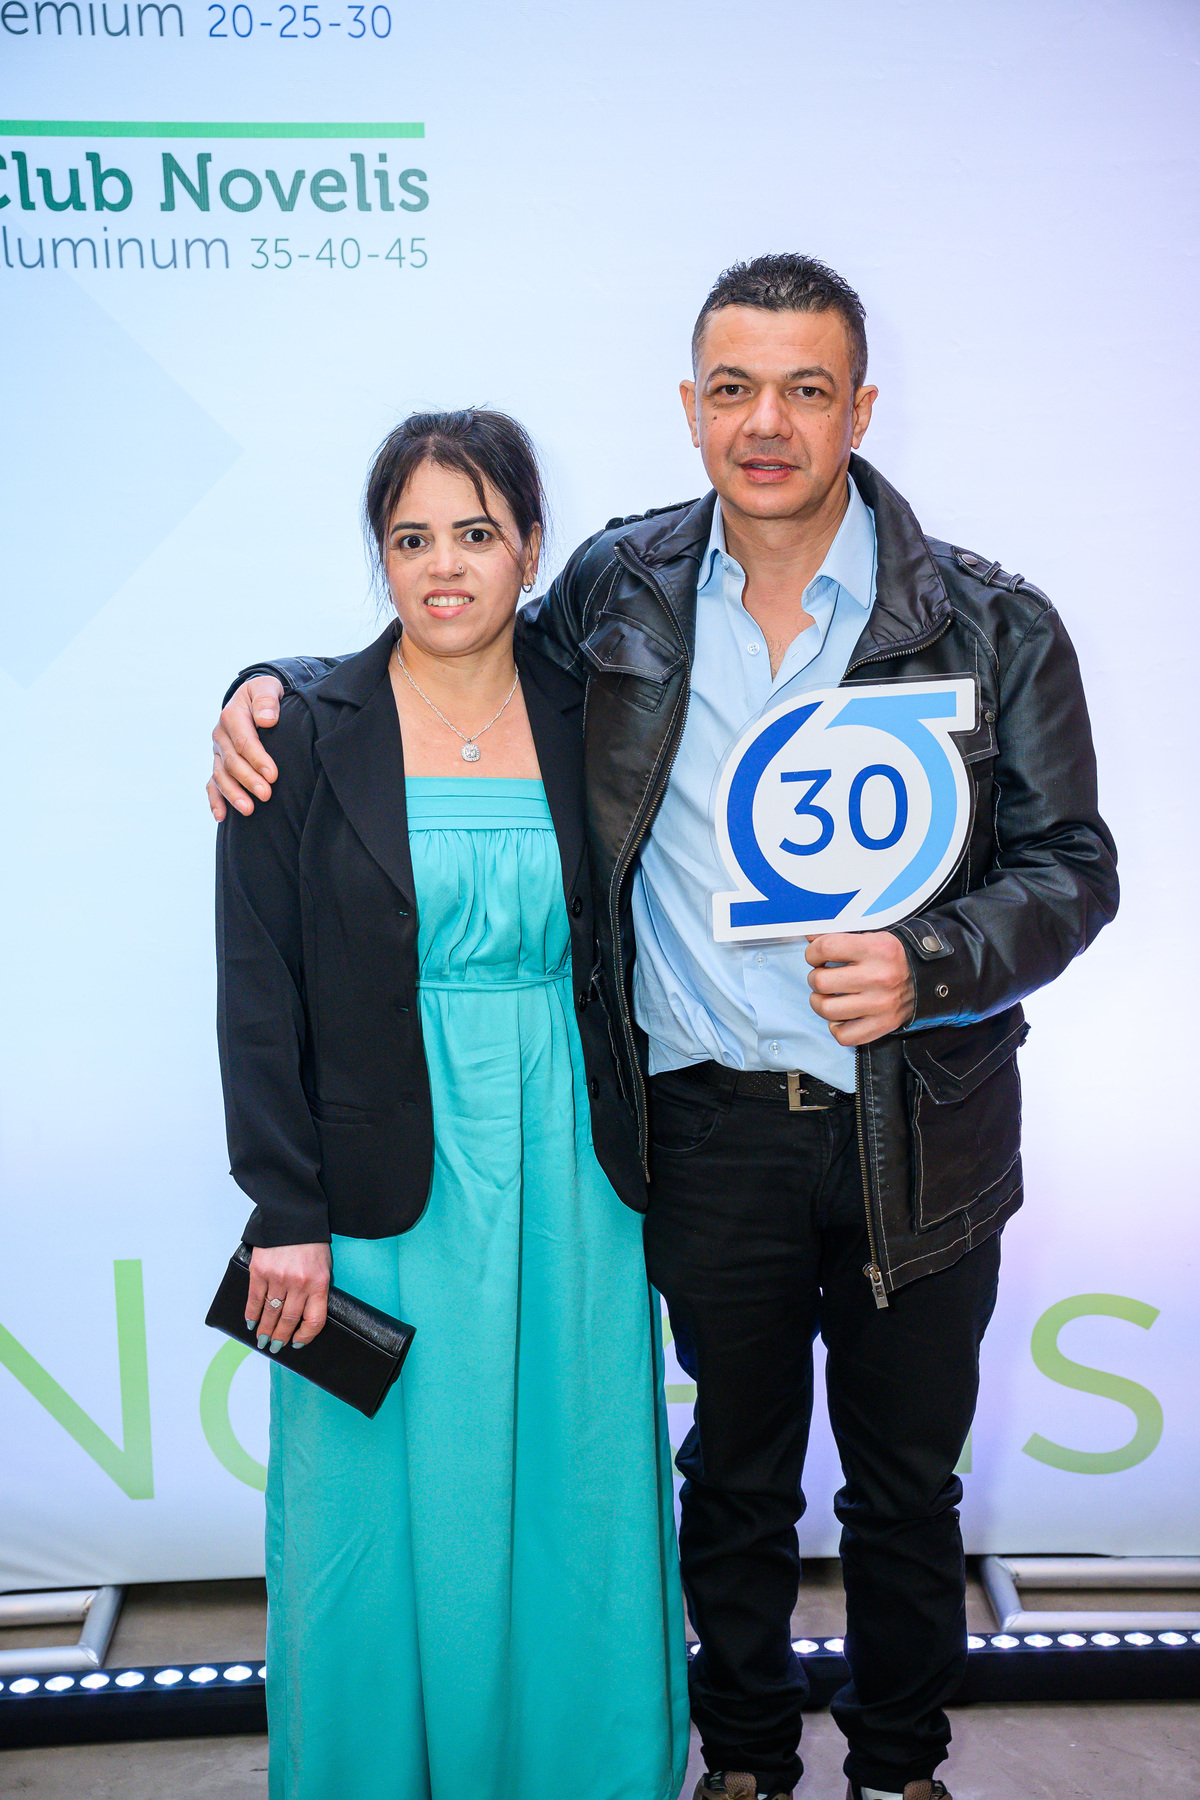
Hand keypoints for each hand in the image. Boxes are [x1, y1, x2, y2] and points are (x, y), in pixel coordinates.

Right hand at [207, 676, 284, 820]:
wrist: (253, 699)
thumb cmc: (264, 695)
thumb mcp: (267, 687)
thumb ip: (267, 700)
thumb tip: (267, 720)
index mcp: (232, 715)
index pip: (244, 741)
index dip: (258, 759)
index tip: (273, 776)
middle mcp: (220, 735)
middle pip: (232, 762)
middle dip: (248, 780)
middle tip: (266, 795)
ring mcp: (218, 752)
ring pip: (221, 776)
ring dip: (233, 794)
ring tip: (248, 810)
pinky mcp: (219, 763)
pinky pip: (212, 783)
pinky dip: (215, 800)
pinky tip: (221, 816)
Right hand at [246, 1242, 330, 1351]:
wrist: (293, 1216)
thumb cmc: (311, 1243)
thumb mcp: (323, 1266)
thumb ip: (316, 1290)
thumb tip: (304, 1316)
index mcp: (318, 1282)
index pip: (314, 1319)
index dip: (306, 1336)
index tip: (298, 1343)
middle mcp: (298, 1283)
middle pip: (289, 1320)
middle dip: (281, 1337)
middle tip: (275, 1346)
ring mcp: (278, 1277)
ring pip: (271, 1312)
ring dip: (265, 1329)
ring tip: (262, 1340)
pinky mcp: (260, 1271)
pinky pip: (255, 1298)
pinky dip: (252, 1313)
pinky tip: (251, 1322)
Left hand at [806, 931, 914, 1046]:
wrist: (930, 978)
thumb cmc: (895, 957)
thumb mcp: (873, 937)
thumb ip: (841, 936)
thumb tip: (810, 937)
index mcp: (876, 949)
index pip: (826, 948)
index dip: (813, 953)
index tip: (816, 956)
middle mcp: (878, 977)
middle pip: (820, 981)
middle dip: (815, 978)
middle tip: (823, 976)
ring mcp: (880, 1005)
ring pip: (826, 1009)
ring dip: (819, 1002)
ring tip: (826, 996)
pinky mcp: (882, 1025)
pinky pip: (844, 1035)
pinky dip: (836, 1027)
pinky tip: (841, 1015)